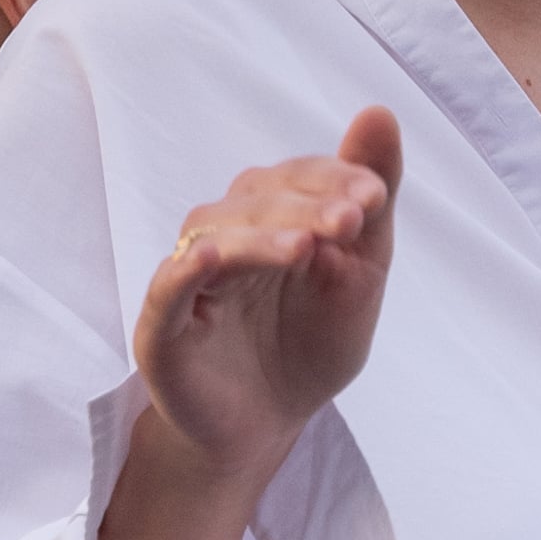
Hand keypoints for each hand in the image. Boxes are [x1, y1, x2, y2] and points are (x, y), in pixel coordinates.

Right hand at [131, 107, 400, 481]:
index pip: (294, 178)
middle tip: (352, 221)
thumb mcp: (358, 273)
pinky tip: (212, 257)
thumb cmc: (307, 346)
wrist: (265, 428)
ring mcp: (188, 280)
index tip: (375, 197)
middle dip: (306, 205)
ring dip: (260, 234)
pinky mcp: (161, 328)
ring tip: (306, 248)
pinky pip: (167, 289)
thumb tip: (379, 111)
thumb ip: (368, 200)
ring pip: (213, 234)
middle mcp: (223, 236)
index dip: (332, 179)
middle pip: (254, 200)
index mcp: (268, 217)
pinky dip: (185, 269)